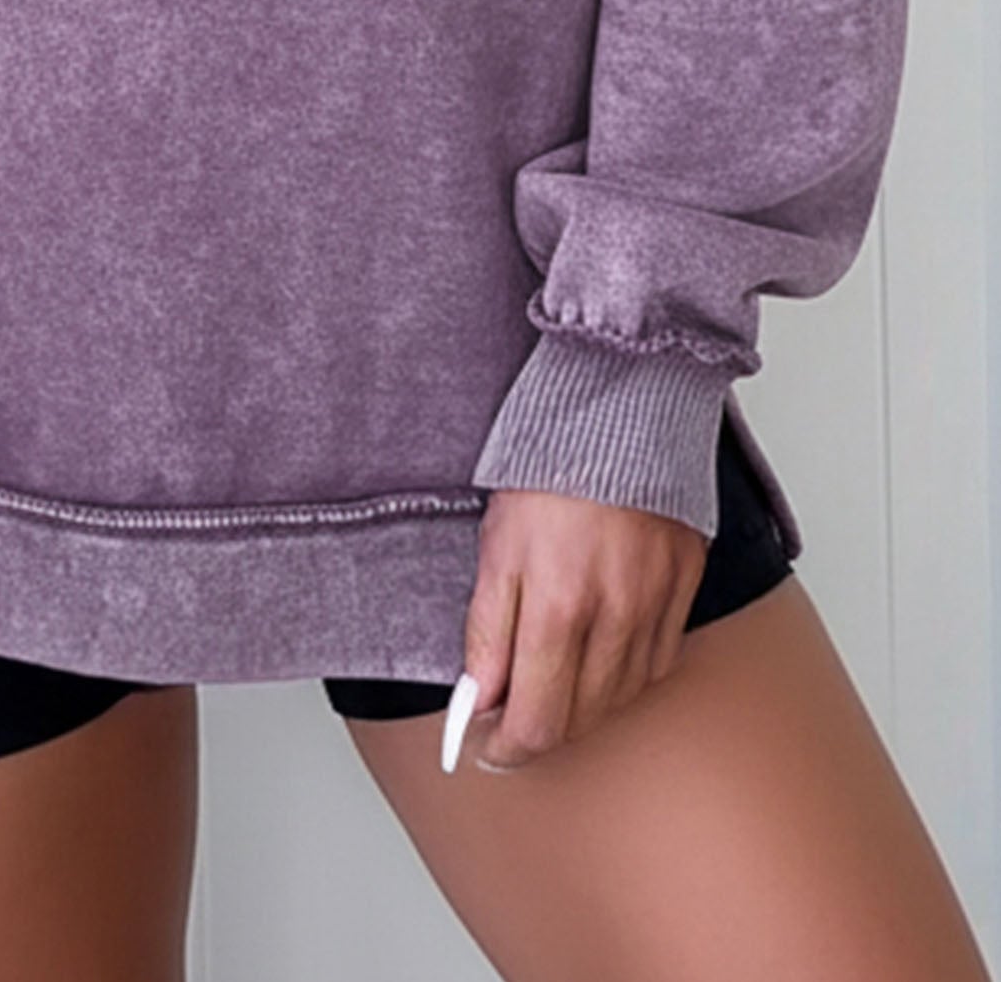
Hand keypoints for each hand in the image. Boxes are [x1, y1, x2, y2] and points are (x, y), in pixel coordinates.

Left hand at [449, 484, 708, 773]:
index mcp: (558, 606)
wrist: (617, 411)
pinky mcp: (685, 588)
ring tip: (552, 680)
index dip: (507, 750)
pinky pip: (658, 663)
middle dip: (540, 730)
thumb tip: (478, 702)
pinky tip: (601, 653)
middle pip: (580, 720)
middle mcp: (614, 616)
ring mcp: (656, 605)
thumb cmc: (548, 470)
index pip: (536, 722)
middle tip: (511, 714)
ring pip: (620, 699)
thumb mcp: (495, 547)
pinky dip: (626, 675)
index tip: (488, 747)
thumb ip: (486, 632)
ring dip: (581, 707)